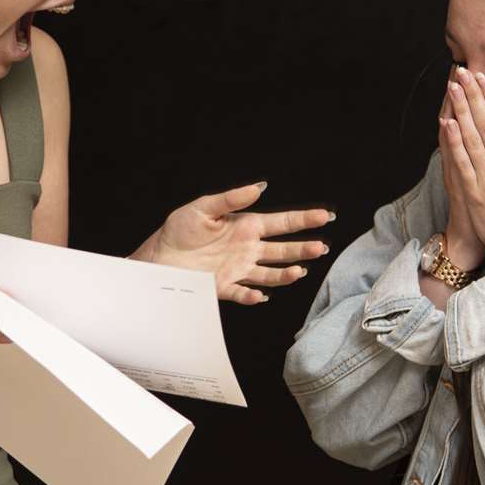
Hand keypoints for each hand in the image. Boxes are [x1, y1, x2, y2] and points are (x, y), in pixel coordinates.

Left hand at [144, 182, 333, 304]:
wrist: (158, 257)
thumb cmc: (179, 229)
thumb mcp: (203, 208)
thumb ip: (231, 200)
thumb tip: (258, 187)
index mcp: (246, 226)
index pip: (282, 223)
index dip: (304, 220)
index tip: (326, 216)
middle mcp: (247, 249)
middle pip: (283, 249)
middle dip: (304, 249)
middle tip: (321, 247)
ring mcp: (239, 269)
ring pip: (271, 273)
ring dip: (286, 274)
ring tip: (300, 271)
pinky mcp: (225, 287)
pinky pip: (243, 293)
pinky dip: (253, 296)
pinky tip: (261, 295)